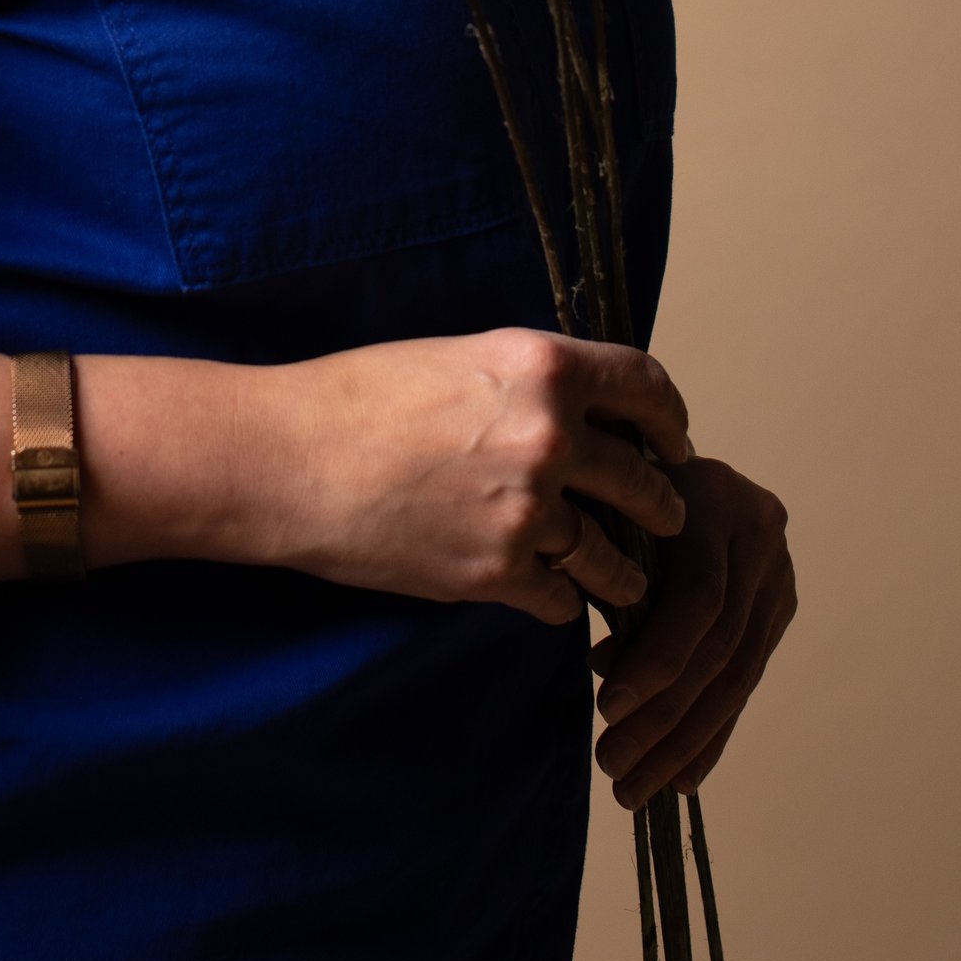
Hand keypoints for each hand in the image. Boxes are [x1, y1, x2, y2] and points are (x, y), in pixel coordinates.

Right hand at [265, 329, 692, 627]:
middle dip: (662, 506)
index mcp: (543, 367)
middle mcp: (549, 436)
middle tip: (663, 517)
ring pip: (615, 556)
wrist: (287, 459)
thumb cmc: (358, 398)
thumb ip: (532, 384)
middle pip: (646, 481)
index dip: (670, 421)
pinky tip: (547, 596)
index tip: (673, 443)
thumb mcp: (460, 359)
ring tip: (622, 576)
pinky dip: (559, 601)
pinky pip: (561, 599)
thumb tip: (585, 411)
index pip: (649, 388)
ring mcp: (527, 510)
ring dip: (623, 569)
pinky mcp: (495, 572)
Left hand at [591, 453, 794, 804]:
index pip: (698, 599)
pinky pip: (744, 681)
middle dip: (665, 719)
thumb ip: (608, 578)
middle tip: (614, 769)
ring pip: (737, 675)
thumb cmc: (613, 492)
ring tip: (634, 786)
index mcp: (716, 500)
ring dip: (684, 741)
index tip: (607, 709)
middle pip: (721, 647)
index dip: (657, 660)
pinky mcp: (777, 609)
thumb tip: (607, 669)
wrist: (658, 468)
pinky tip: (681, 778)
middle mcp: (762, 535)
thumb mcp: (606, 516)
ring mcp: (778, 574)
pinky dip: (711, 733)